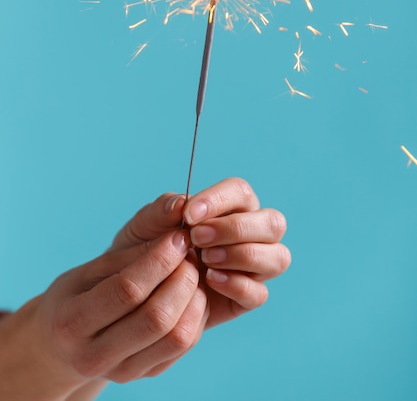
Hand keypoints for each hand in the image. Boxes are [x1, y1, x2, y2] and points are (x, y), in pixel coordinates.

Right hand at [0, 228, 207, 399]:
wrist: (62, 345)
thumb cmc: (75, 296)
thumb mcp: (89, 270)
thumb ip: (129, 256)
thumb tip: (175, 241)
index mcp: (72, 323)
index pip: (127, 291)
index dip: (159, 260)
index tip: (178, 238)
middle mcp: (95, 356)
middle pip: (157, 318)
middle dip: (182, 278)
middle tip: (190, 253)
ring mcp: (122, 372)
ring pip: (178, 337)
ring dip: (195, 297)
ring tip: (192, 271)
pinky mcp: (146, 375)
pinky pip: (184, 345)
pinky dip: (197, 314)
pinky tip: (191, 292)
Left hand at [115, 177, 290, 329]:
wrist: (138, 287)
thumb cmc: (147, 245)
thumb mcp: (146, 224)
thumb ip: (163, 209)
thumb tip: (181, 202)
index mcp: (231, 206)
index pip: (241, 192)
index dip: (219, 200)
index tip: (189, 214)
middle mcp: (252, 233)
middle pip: (272, 222)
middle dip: (236, 228)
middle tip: (198, 238)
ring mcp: (254, 267)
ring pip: (277, 257)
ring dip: (243, 255)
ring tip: (206, 259)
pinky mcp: (247, 298)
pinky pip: (259, 293)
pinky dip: (237, 285)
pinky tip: (210, 280)